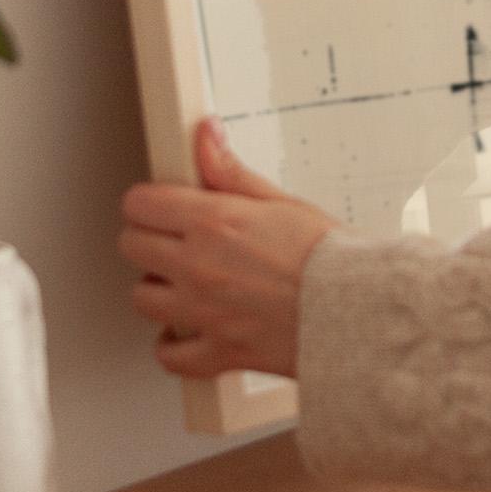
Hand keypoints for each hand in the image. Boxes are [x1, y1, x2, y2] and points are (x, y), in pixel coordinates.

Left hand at [119, 118, 337, 380]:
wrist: (359, 311)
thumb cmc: (329, 257)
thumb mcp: (280, 202)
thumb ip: (230, 172)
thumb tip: (206, 136)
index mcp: (214, 222)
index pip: (141, 204)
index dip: (148, 201)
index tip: (160, 204)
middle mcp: (198, 266)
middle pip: (131, 246)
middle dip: (148, 238)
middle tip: (173, 239)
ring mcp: (203, 312)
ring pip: (141, 298)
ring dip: (158, 289)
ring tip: (184, 282)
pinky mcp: (216, 351)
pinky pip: (169, 355)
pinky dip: (173, 345)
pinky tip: (187, 330)